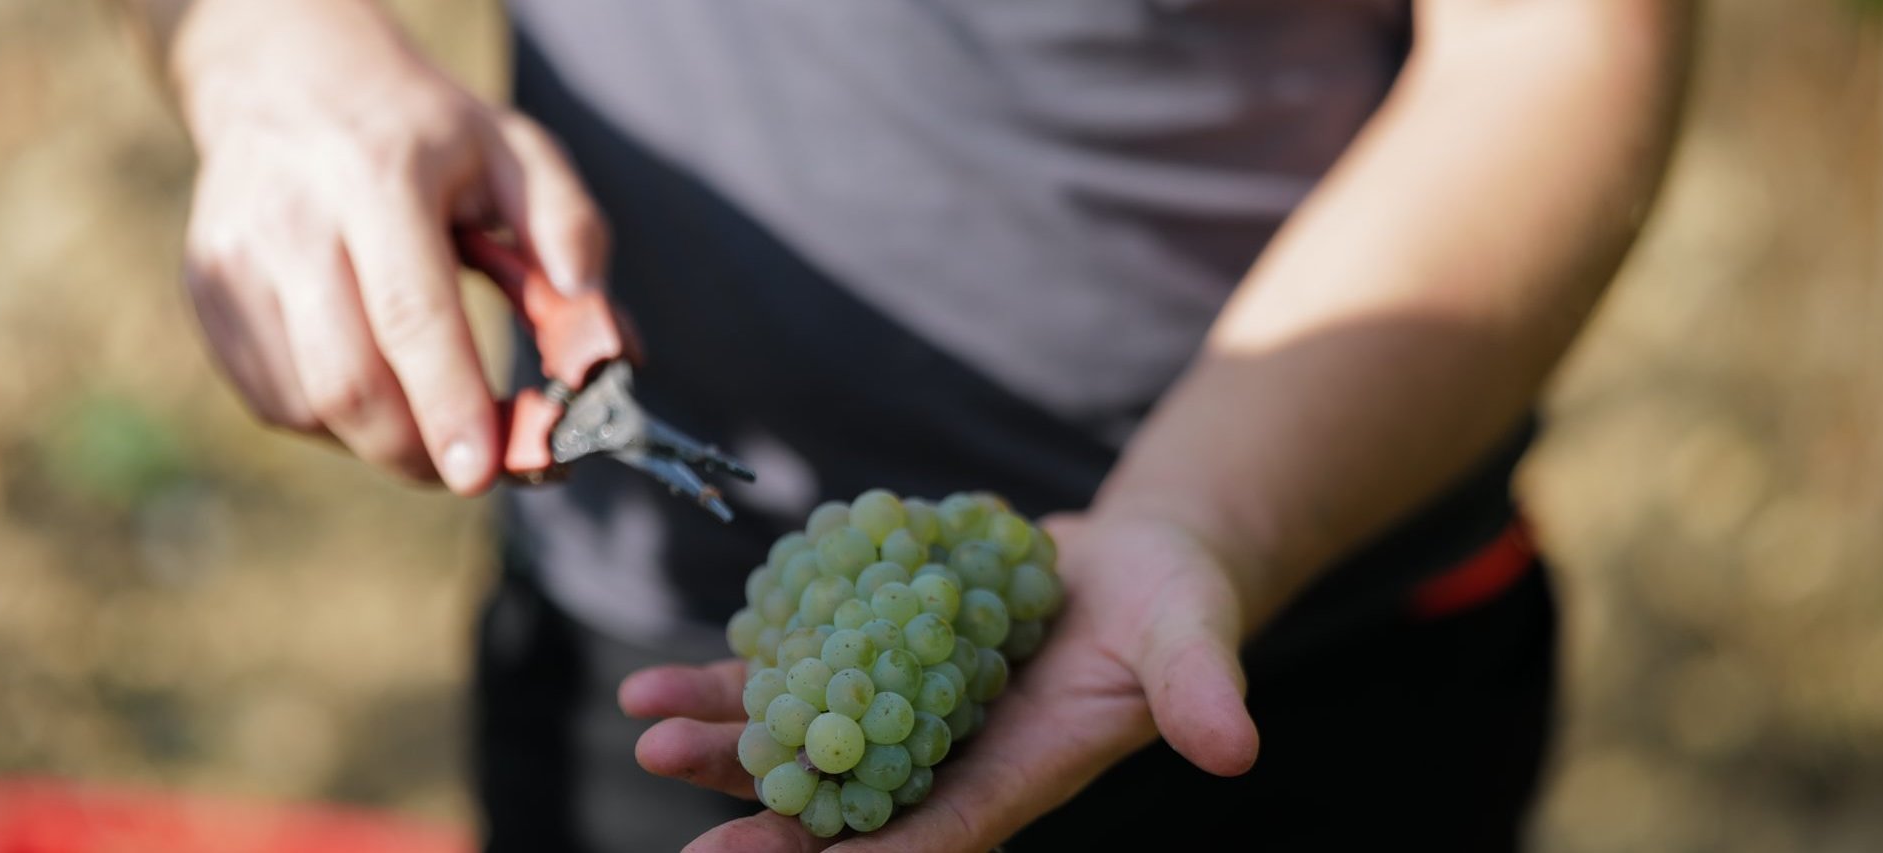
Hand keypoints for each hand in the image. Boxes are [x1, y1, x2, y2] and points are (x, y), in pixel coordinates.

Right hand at [170, 0, 606, 493]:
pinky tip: (372, 377)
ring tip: (431, 410)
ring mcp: (234, 260)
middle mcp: (292, 219)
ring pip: (308, 405)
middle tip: (481, 466)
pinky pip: (275, 401)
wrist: (288, 79)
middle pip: (349, 381)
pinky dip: (335, 421)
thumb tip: (602, 345)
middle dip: (421, 452)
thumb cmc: (423, 132)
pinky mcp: (206, 297)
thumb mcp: (515, 152)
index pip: (410, 314)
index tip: (485, 473)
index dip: (448, 405)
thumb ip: (572, 238)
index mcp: (378, 174)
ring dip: (383, 441)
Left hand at [620, 512, 1260, 851]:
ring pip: (797, 742)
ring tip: (646, 732)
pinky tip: (655, 682)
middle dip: (764, 821)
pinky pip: (787, 675)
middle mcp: (943, 756)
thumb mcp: (1194, 639)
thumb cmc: (1175, 608)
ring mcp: (898, 709)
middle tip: (689, 841)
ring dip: (722, 744)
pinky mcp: (870, 653)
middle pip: (843, 805)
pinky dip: (726, 679)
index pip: (932, 837)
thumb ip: (1203, 690)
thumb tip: (1236, 744)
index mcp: (1015, 776)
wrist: (1136, 560)